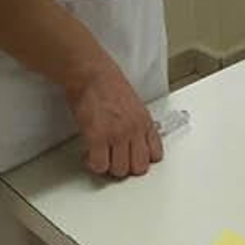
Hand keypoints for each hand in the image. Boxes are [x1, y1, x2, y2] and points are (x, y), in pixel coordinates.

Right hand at [65, 61, 162, 177]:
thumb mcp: (133, 104)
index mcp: (144, 121)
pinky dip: (93, 164)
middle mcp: (134, 130)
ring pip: (119, 170)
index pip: (155, 155)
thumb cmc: (108, 84)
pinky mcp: (97, 137)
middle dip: (125, 167)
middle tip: (114, 159)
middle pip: (138, 168)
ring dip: (108, 166)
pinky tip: (89, 154)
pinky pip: (99, 165)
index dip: (142, 160)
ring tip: (100, 156)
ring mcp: (117, 135)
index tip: (133, 158)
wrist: (91, 74)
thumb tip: (137, 140)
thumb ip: (137, 124)